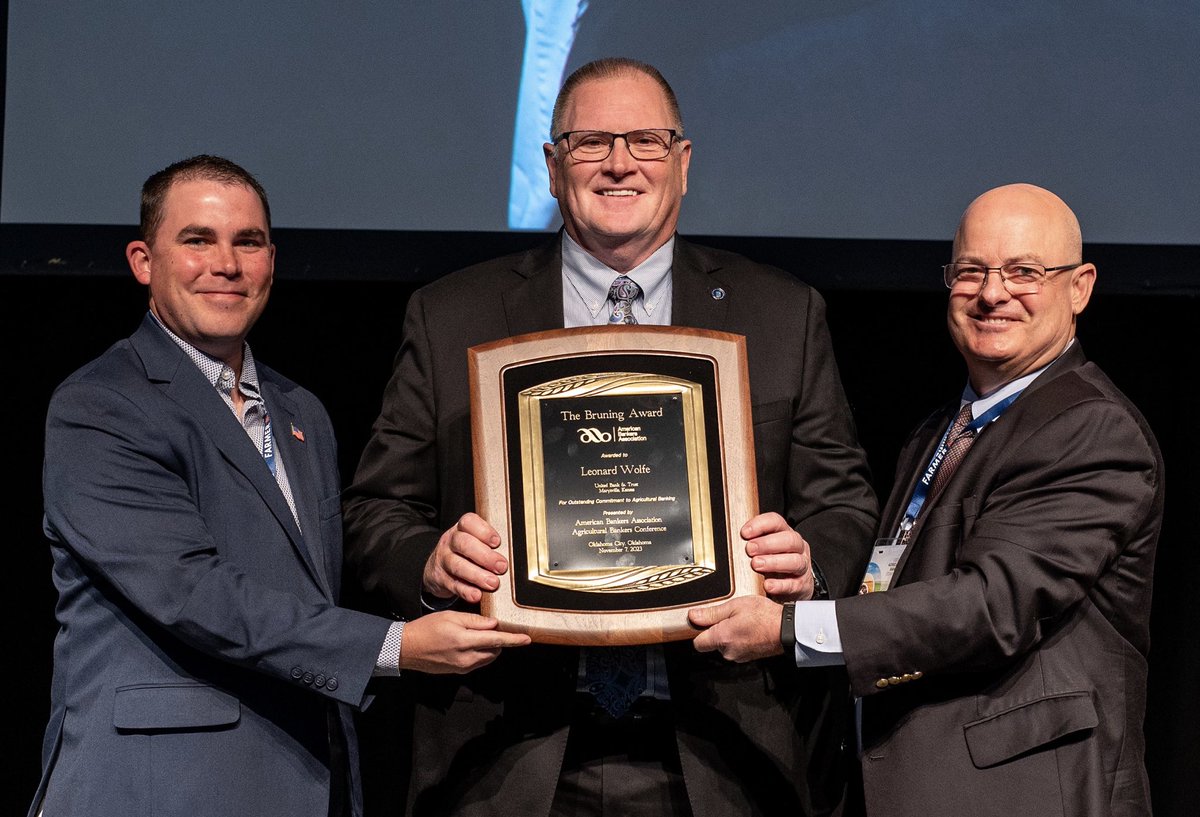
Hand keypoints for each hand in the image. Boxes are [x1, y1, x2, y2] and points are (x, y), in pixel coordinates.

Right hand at [399, 611, 530, 673]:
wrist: (407, 649)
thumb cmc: (426, 629)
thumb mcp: (451, 617)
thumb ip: (474, 621)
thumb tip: (493, 624)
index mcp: (464, 641)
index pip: (496, 640)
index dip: (513, 640)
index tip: (527, 639)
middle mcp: (466, 658)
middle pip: (495, 650)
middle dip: (499, 640)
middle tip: (492, 627)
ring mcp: (462, 667)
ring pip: (487, 657)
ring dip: (490, 646)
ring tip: (477, 634)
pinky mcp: (458, 671)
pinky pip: (477, 662)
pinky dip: (480, 652)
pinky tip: (470, 643)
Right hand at [422, 513, 508, 602]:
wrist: (437, 568)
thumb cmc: (464, 553)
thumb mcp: (473, 541)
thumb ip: (490, 544)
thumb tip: (512, 553)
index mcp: (461, 529)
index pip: (469, 522)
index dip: (484, 531)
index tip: (497, 542)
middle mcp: (450, 541)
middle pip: (464, 544)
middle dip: (485, 556)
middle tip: (501, 567)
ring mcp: (443, 560)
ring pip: (458, 565)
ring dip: (477, 575)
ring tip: (493, 583)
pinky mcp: (440, 579)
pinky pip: (453, 585)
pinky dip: (466, 591)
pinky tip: (477, 595)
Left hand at [689, 596, 784, 662]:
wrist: (787, 629)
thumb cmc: (764, 616)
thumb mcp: (734, 606)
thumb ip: (711, 613)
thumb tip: (693, 616)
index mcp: (721, 639)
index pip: (697, 643)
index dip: (698, 631)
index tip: (703, 621)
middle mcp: (728, 652)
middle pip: (712, 644)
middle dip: (716, 631)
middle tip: (728, 616)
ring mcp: (739, 657)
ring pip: (725, 646)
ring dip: (729, 634)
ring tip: (741, 620)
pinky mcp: (749, 657)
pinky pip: (737, 648)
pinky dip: (739, 639)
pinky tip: (749, 628)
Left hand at [741, 512, 813, 601]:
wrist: (792, 586)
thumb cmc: (773, 564)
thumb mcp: (763, 549)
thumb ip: (751, 543)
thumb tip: (729, 540)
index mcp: (785, 533)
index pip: (776, 522)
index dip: (760, 525)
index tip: (744, 533)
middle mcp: (797, 548)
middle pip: (789, 539)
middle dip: (767, 543)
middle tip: (750, 549)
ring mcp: (802, 566)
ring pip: (795, 561)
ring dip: (774, 562)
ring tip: (756, 565)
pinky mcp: (802, 585)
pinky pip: (794, 584)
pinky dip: (780, 585)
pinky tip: (768, 585)